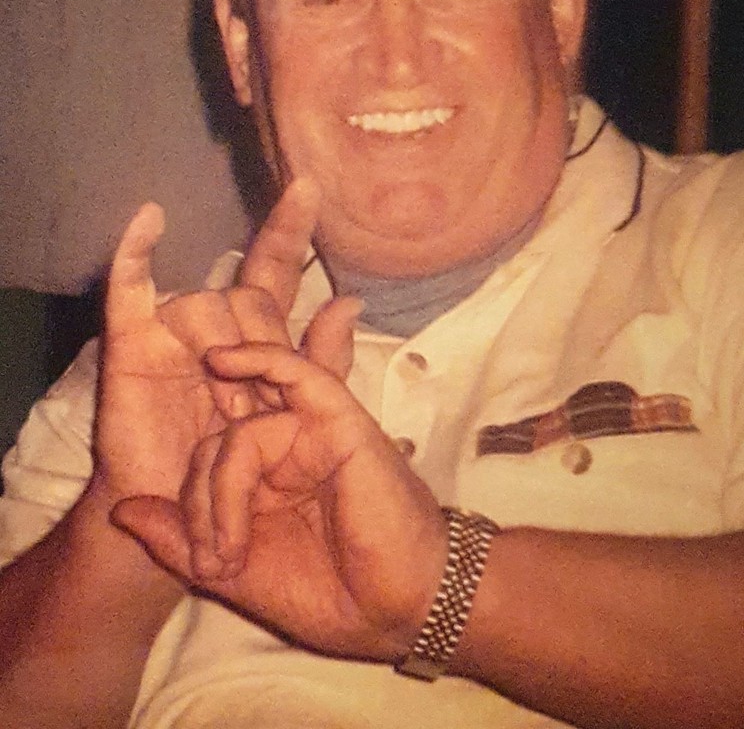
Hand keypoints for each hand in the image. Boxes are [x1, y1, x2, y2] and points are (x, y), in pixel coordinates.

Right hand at [92, 179, 321, 504]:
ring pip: (206, 300)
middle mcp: (214, 326)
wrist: (187, 525)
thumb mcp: (296, 416)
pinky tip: (151, 219)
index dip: (290, 233)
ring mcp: (171, 332)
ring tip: (220, 407)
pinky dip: (135, 254)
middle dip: (261, 343)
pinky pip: (129, 290)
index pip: (274, 273)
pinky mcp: (131, 346)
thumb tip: (352, 300)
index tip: (311, 188)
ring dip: (219, 349)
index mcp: (254, 338)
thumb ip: (321, 361)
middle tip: (255, 404)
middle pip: (247, 295)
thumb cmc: (242, 478)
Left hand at [112, 330, 446, 663]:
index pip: (206, 461)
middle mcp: (286, 448)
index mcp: (266, 478)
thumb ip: (181, 538)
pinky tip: (223, 360)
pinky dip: (259, 358)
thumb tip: (119, 509)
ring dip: (222, 487)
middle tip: (216, 561)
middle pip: (216, 443)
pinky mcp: (339, 418)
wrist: (398, 611)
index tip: (207, 568)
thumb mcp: (237, 572)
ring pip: (240, 429)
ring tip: (233, 546)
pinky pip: (292, 372)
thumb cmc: (330, 595)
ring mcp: (312, 429)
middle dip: (202, 504)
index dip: (192, 510)